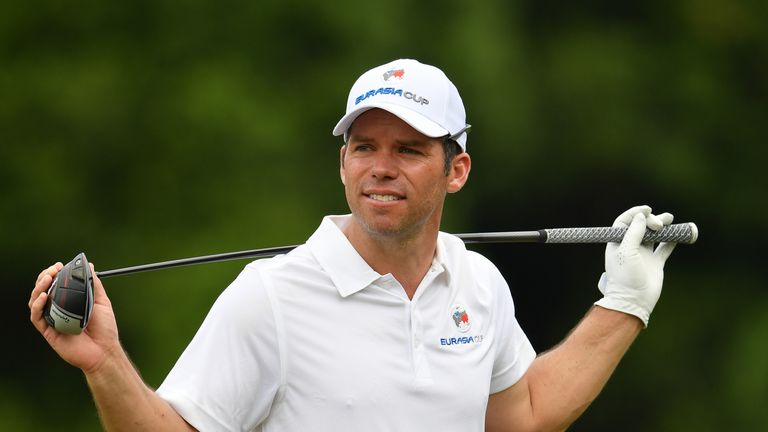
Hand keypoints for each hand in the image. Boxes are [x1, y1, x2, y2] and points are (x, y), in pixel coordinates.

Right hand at [29, 262, 120, 372]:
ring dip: (38, 288)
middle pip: (43, 291)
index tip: (59, 265)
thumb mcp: (102, 302)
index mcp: (70, 303)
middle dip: (44, 277)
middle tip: (52, 270)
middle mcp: (59, 311)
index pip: (56, 285)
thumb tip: (90, 266)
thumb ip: (94, 285)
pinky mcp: (48, 332)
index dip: (54, 274)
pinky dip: (37, 305)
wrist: (105, 350)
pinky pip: (37, 318)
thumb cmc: (105, 328)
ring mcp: (52, 321)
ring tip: (47, 278)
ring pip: (36, 303)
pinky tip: (44, 296)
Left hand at [594, 205, 676, 326]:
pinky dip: (671, 240)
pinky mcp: (655, 263)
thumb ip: (633, 233)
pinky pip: (664, 248)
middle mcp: (630, 247)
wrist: (634, 300)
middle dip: (651, 220)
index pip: (625, 222)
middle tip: (659, 224)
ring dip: (662, 226)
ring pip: (654, 236)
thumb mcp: (626, 252)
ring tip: (670, 219)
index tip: (646, 209)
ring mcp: (644, 255)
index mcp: (618, 243)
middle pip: (641, 226)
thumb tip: (641, 215)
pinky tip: (678, 233)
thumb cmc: (625, 276)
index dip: (635, 213)